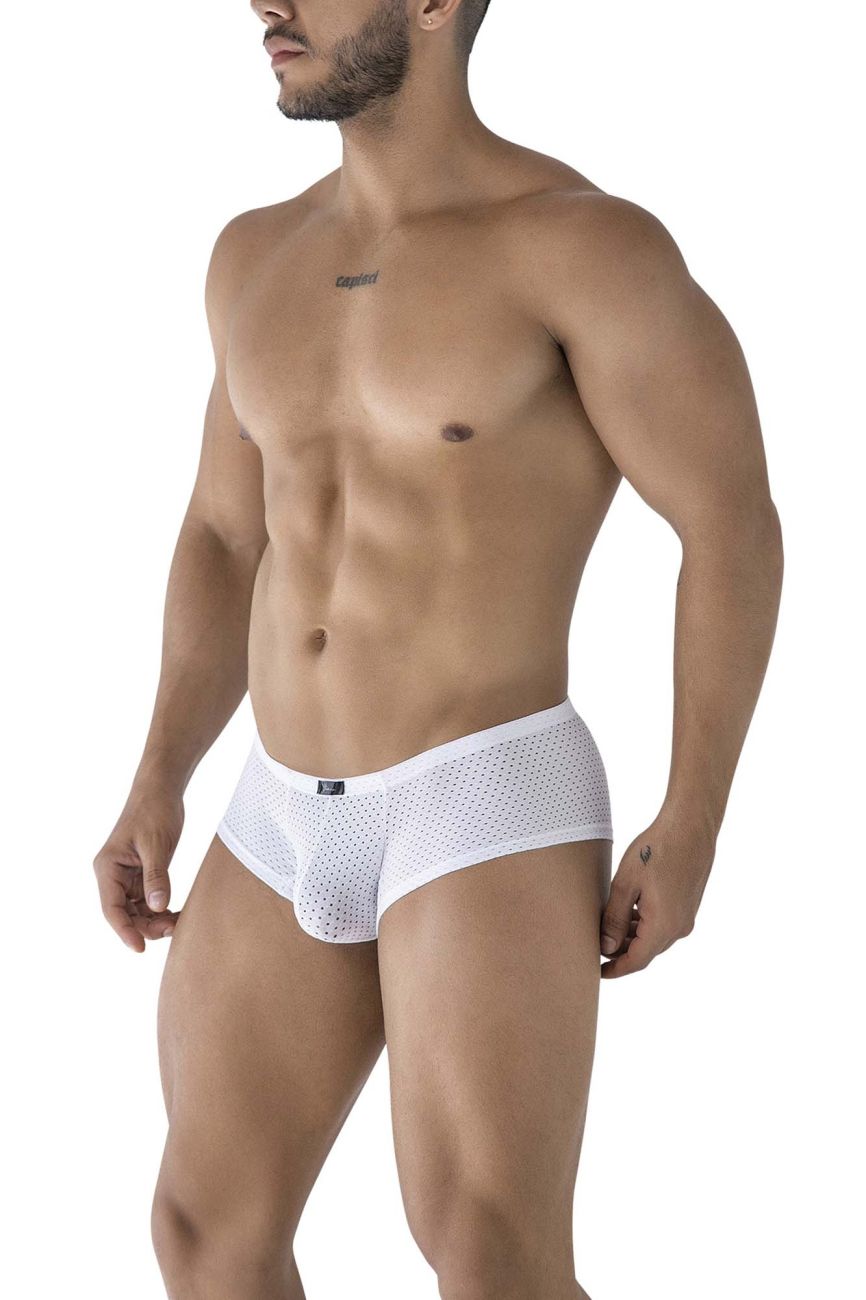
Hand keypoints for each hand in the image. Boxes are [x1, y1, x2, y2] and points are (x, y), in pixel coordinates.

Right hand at [92, 778, 184, 951]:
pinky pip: (148, 901)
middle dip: (146, 926)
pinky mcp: (141, 874)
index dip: (124, 931)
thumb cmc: (155, 811)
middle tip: (174, 929)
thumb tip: (157, 908)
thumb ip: (157, 876)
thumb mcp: (157, 844)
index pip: (112, 908)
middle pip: (125, 914)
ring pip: (137, 911)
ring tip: (180, 922)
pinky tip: (178, 913)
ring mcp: (127, 876)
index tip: (140, 949)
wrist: (161, 790)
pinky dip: (161, 909)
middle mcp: (113, 875)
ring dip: (155, 920)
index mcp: (108, 868)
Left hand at [599, 811, 715, 977]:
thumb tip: (606, 948)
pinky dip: (644, 925)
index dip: (615, 970)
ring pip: (654, 938)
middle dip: (620, 952)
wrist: (691, 826)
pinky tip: (628, 910)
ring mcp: (686, 917)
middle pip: (645, 951)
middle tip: (595, 945)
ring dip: (631, 937)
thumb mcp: (625, 884)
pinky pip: (663, 925)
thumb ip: (614, 919)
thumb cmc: (656, 849)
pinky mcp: (688, 906)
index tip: (596, 972)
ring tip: (607, 925)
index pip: (636, 961)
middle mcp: (679, 928)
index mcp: (663, 926)